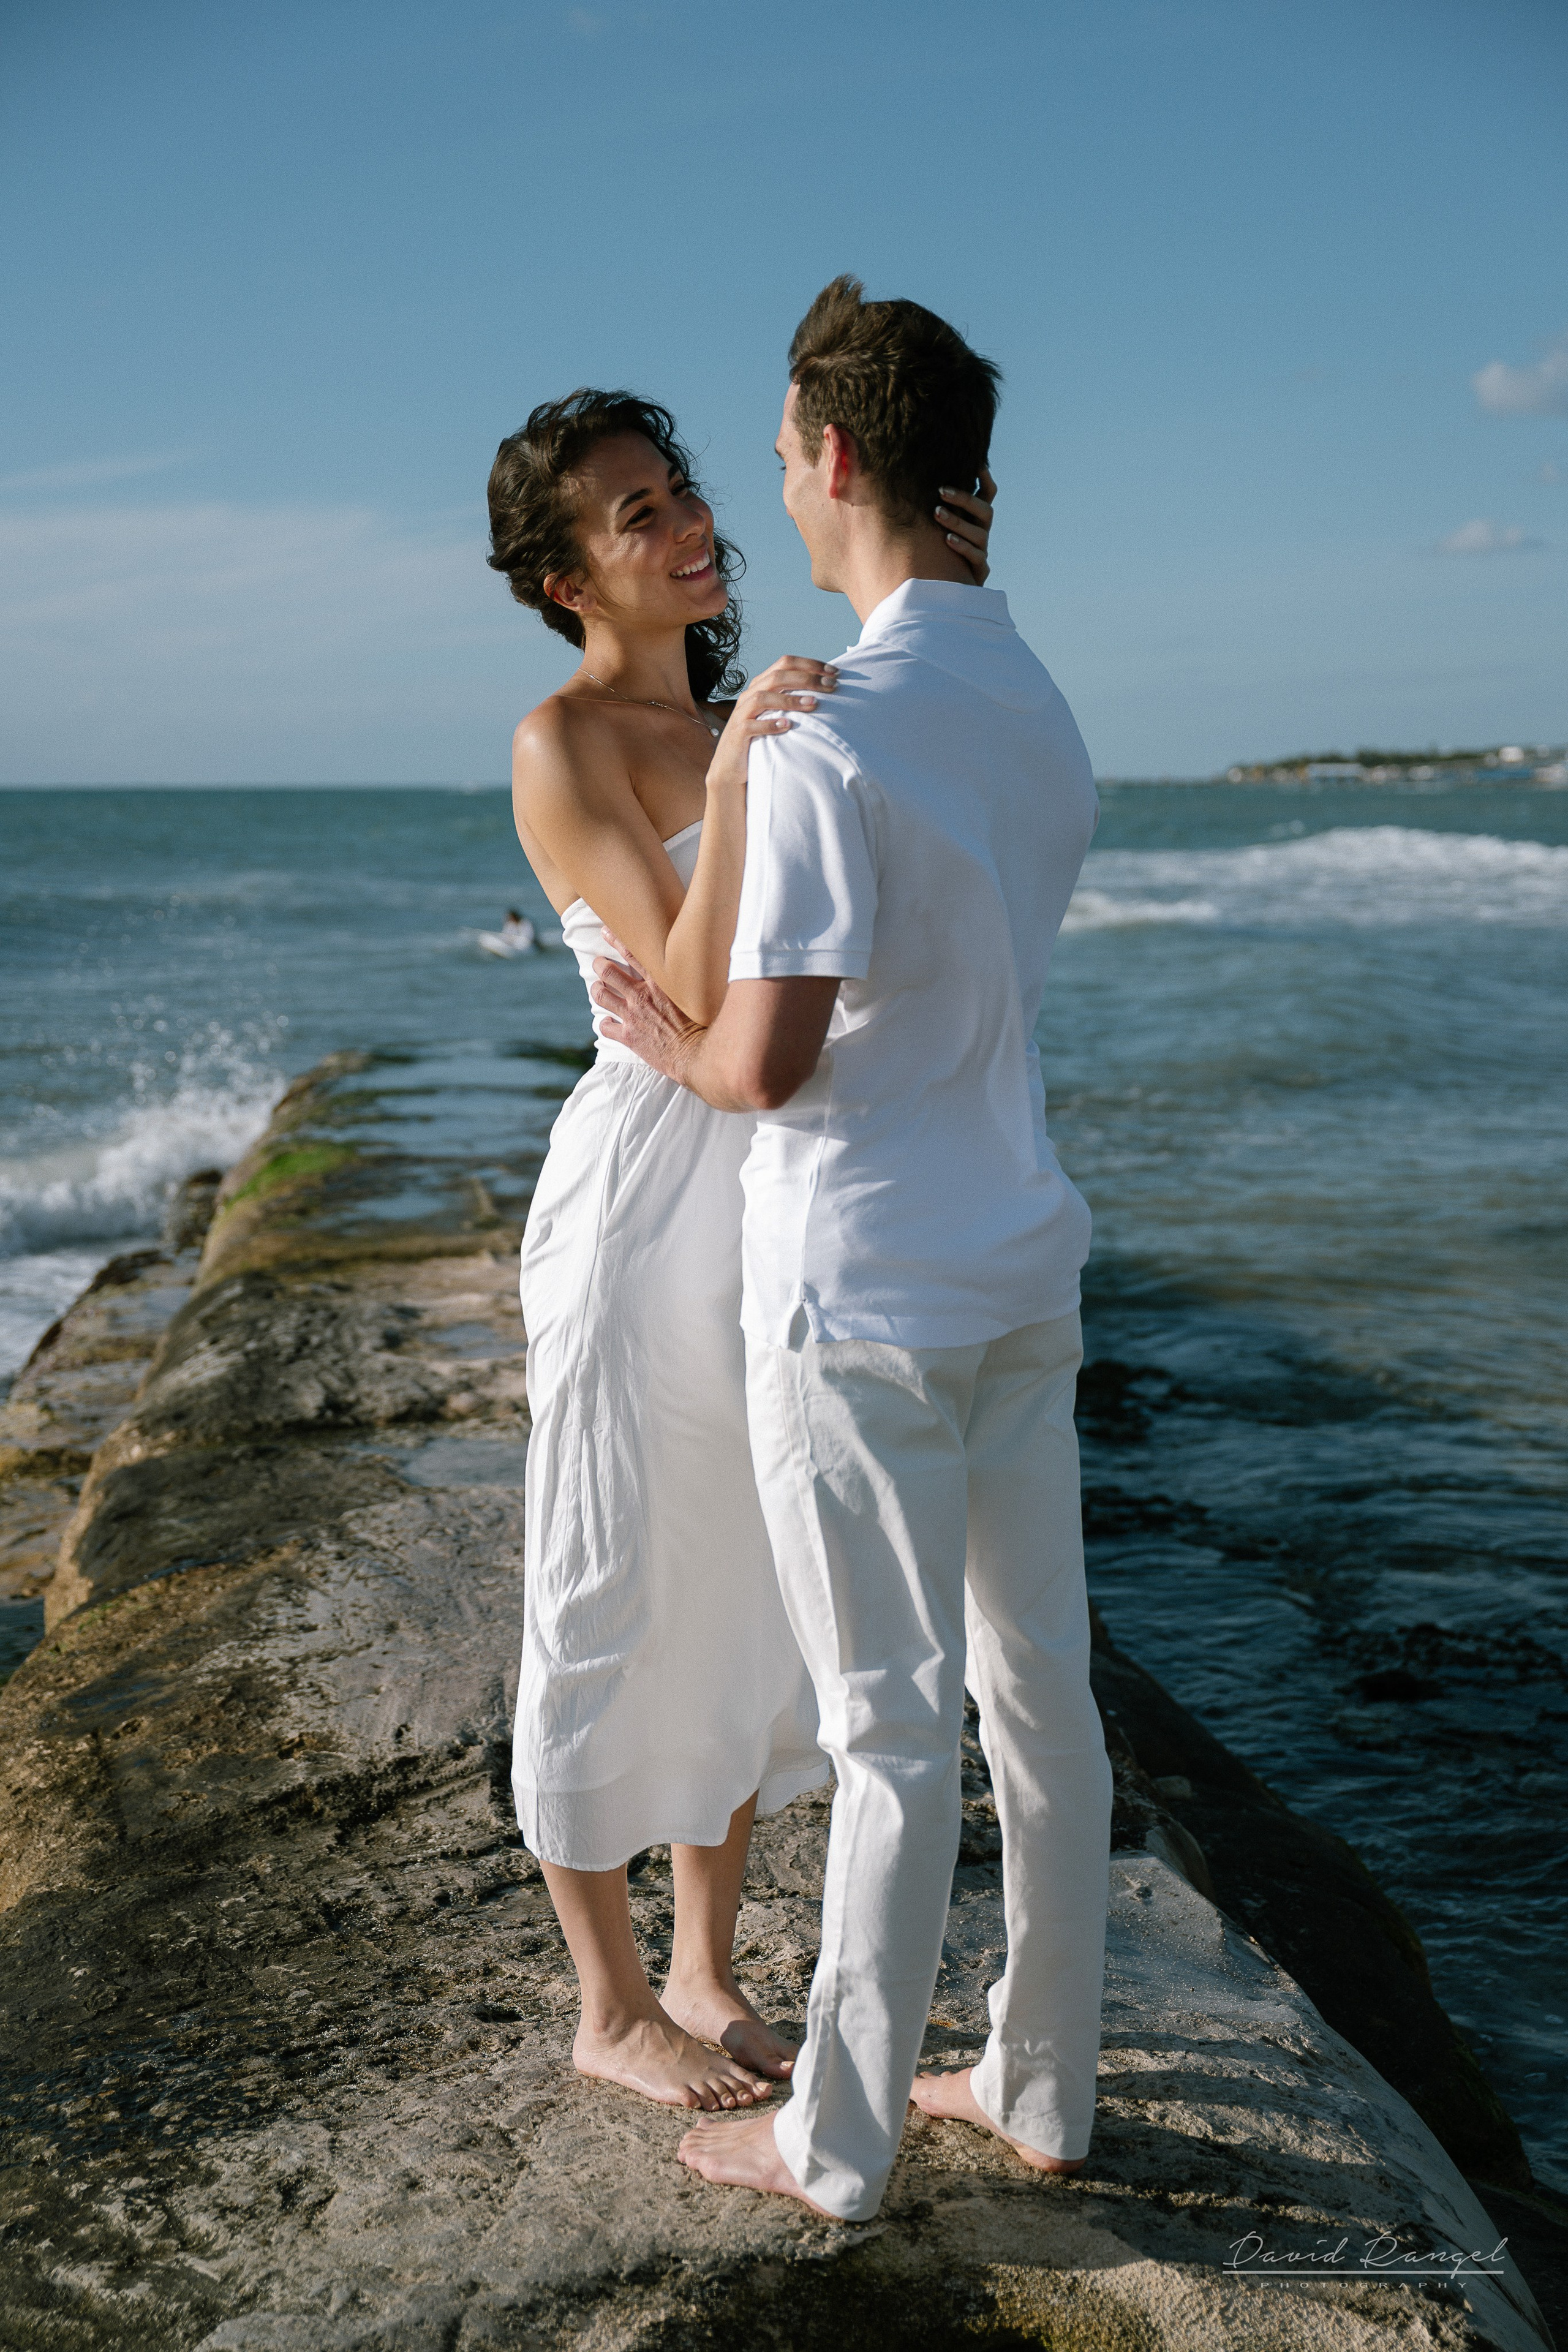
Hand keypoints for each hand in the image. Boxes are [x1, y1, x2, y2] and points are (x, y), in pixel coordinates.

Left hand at [593, 946, 701, 1083]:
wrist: (695, 1055)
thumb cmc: (701, 1025)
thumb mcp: (693, 995)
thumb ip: (684, 979)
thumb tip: (694, 963)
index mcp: (658, 983)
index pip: (632, 953)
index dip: (616, 939)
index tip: (606, 931)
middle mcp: (641, 996)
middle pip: (608, 971)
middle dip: (599, 964)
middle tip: (598, 963)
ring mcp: (632, 1016)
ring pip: (601, 995)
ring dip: (597, 989)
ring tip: (598, 987)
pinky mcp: (628, 1036)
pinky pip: (605, 1026)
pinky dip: (604, 1023)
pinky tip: (608, 1022)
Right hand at [706, 656, 837, 796]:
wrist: (732, 766)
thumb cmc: (762, 737)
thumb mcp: (778, 713)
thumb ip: (793, 699)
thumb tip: (826, 689)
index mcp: (761, 684)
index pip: (786, 664)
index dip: (810, 665)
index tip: (834, 672)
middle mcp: (750, 694)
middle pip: (777, 676)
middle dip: (807, 678)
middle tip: (831, 685)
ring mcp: (741, 713)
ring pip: (763, 697)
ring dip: (790, 699)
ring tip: (814, 703)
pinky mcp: (737, 733)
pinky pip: (751, 726)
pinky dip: (770, 725)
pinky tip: (788, 726)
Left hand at [934, 466, 996, 582]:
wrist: (943, 587)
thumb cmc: (934, 549)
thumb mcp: (933, 524)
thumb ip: (932, 504)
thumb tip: (911, 473)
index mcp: (975, 518)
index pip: (988, 494)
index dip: (985, 479)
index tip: (976, 463)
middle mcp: (981, 532)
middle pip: (985, 511)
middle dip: (964, 499)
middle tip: (941, 490)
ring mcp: (981, 551)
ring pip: (979, 534)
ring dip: (958, 522)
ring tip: (937, 513)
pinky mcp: (978, 571)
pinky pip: (976, 557)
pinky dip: (963, 547)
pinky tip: (947, 540)